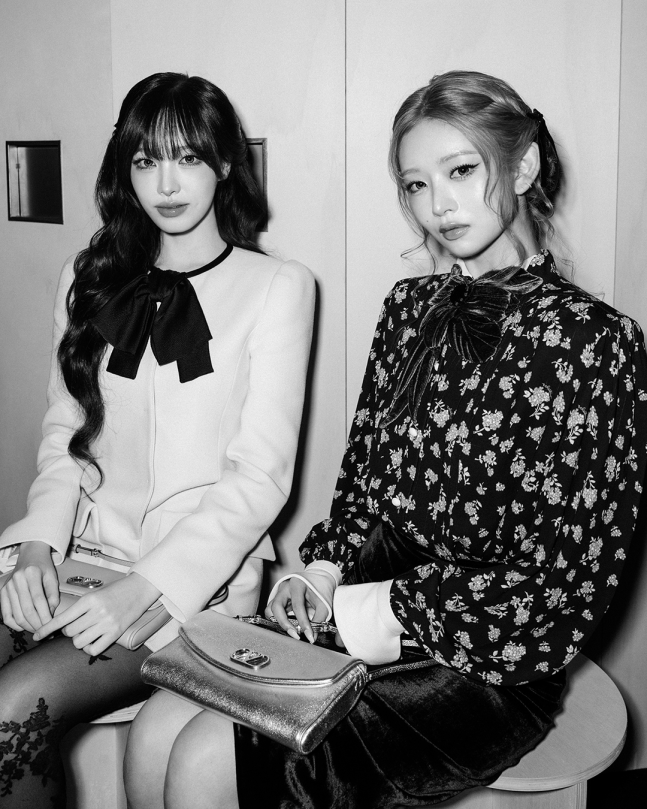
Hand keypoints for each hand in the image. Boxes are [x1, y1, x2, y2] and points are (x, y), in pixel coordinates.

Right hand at [0, 541, 59, 632]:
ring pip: (16, 614)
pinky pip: (6, 614)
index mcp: (31, 574)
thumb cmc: (43, 566)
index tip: (51, 625)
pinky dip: (14, 624)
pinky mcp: (2, 592)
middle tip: (45, 632)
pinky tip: (24, 627)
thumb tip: (51, 614)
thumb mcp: (52, 576)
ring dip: (27, 626)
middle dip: (37, 624)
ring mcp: (8, 587)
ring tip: (37, 631)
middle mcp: (17, 580)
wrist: (30, 554)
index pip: (39, 600)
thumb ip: (53, 595)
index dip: (45, 615)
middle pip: (26, 609)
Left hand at [33, 572, 161, 655]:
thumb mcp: (95, 594)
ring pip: (79, 642)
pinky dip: (89, 648)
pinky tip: (93, 641)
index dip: (46, 629)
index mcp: (89, 600)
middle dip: (69, 631)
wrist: (140, 589)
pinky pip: (93, 649)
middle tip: (78, 626)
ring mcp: (107, 624)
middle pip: (69, 632)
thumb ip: (80, 608)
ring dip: (79, 640)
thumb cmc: (116, 590)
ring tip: (87, 632)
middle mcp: (97, 612)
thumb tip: (63, 626)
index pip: (62, 618)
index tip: (36, 636)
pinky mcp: (115, 633)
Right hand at [266, 573, 330, 642]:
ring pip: (269, 610)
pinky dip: (276, 621)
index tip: (310, 635)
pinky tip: (287, 626)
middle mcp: (284, 589)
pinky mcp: (276, 601)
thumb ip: (319, 618)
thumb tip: (313, 637)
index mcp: (297, 585)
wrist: (314, 582)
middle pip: (277, 607)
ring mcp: (278, 595)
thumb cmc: (317, 591)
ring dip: (278, 622)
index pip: (297, 606)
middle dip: (285, 624)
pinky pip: (270, 613)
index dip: (303, 622)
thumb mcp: (322, 602)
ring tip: (291, 630)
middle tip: (295, 635)